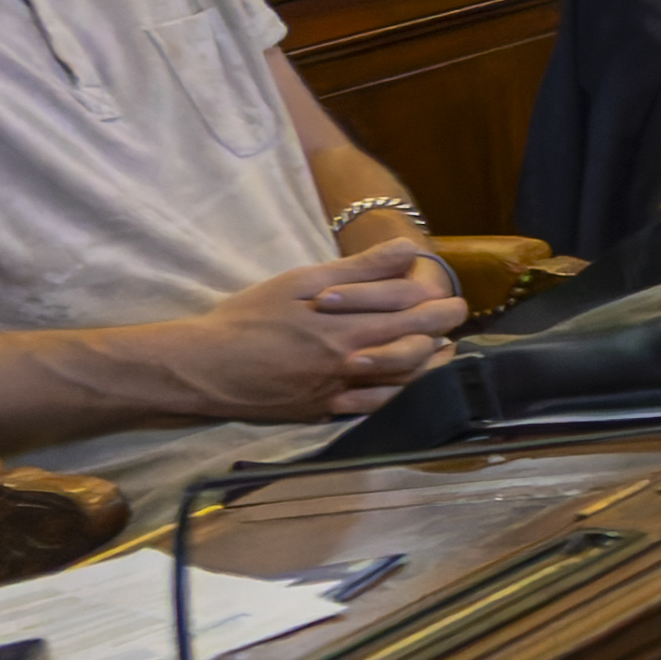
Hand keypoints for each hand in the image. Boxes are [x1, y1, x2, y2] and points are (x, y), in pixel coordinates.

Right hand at [174, 238, 468, 416]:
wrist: (204, 366)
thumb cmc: (248, 317)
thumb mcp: (300, 281)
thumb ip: (359, 268)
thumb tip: (409, 249)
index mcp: (347, 324)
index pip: (413, 311)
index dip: (437, 301)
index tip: (447, 293)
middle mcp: (350, 360)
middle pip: (416, 344)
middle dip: (443, 328)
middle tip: (456, 316)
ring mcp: (340, 389)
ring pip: (404, 380)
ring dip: (431, 364)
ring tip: (445, 349)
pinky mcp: (325, 411)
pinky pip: (375, 408)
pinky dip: (402, 396)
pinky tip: (412, 386)